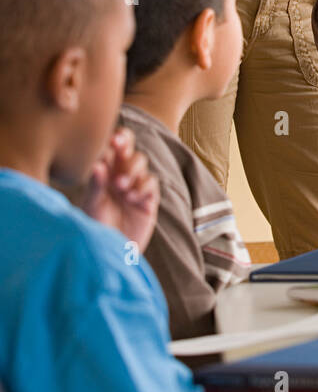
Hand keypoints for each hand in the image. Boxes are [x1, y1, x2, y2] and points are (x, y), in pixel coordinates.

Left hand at [82, 126, 158, 252]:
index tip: (113, 140)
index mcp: (104, 172)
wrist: (111, 252)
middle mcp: (121, 175)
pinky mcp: (148, 199)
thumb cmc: (96, 228)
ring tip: (121, 186)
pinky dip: (143, 186)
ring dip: (132, 170)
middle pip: (130, 151)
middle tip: (119, 151)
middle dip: (126, 149)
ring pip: (142, 164)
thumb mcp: (92, 205)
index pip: (112, 148)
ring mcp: (136, 186)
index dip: (116, 139)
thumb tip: (97, 164)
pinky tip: (132, 198)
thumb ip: (96, 185)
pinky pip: (151, 183)